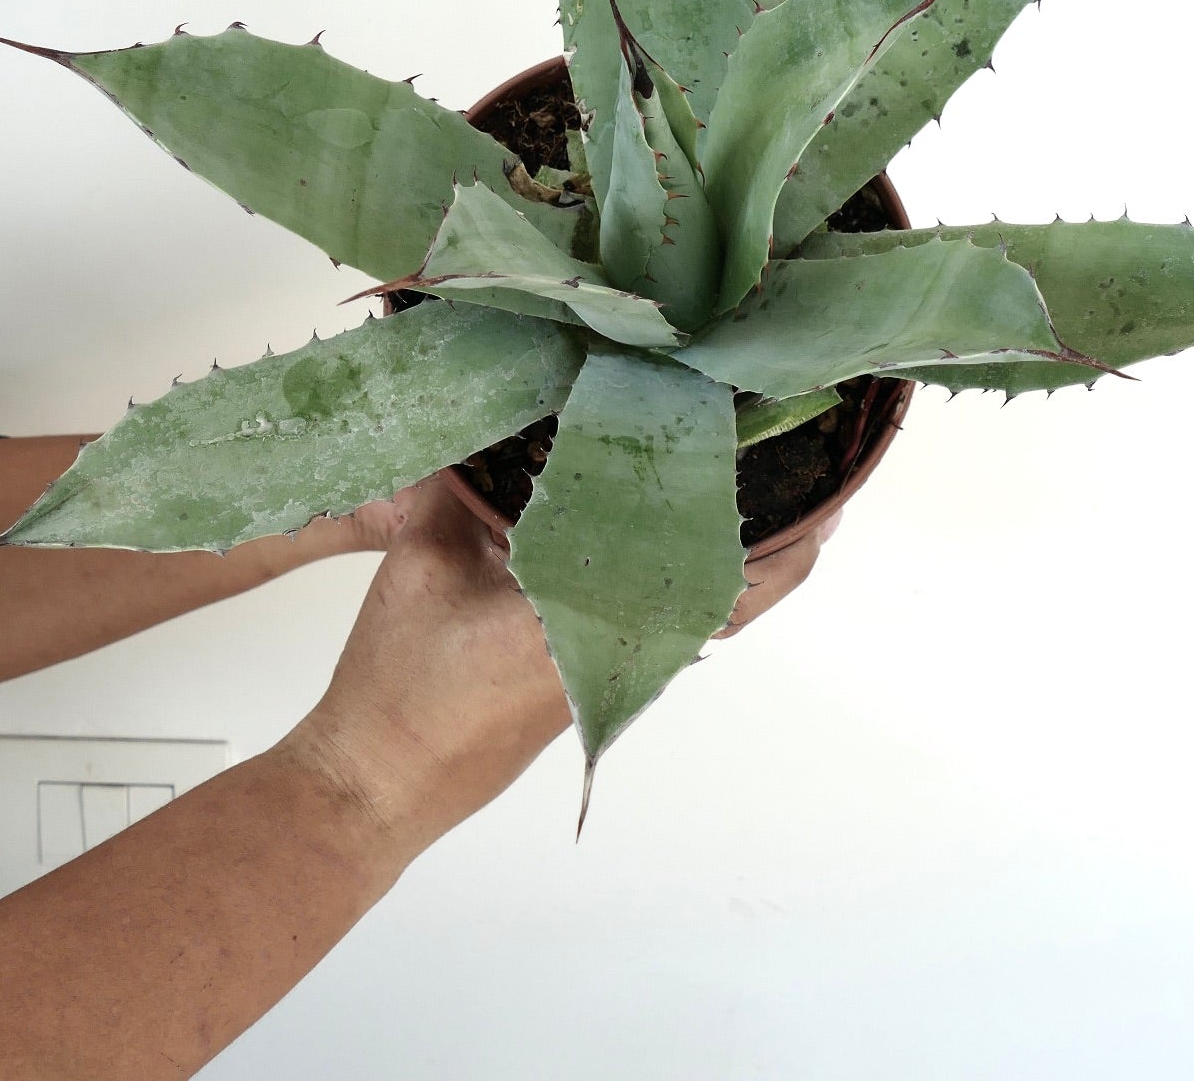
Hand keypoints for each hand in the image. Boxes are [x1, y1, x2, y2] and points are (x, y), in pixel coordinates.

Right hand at [288, 474, 838, 846]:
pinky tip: (663, 521)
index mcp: (600, 618)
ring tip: (752, 468)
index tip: (817, 472)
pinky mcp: (593, 679)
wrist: (377, 783)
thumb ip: (468, 481)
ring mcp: (616, 672)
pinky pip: (662, 615)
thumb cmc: (401, 685)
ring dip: (734, 546)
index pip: (727, 577)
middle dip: (778, 524)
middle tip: (803, 451)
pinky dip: (681, 568)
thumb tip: (496, 409)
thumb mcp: (425, 559)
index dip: (787, 531)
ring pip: (704, 604)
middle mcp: (628, 651)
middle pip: (737, 591)